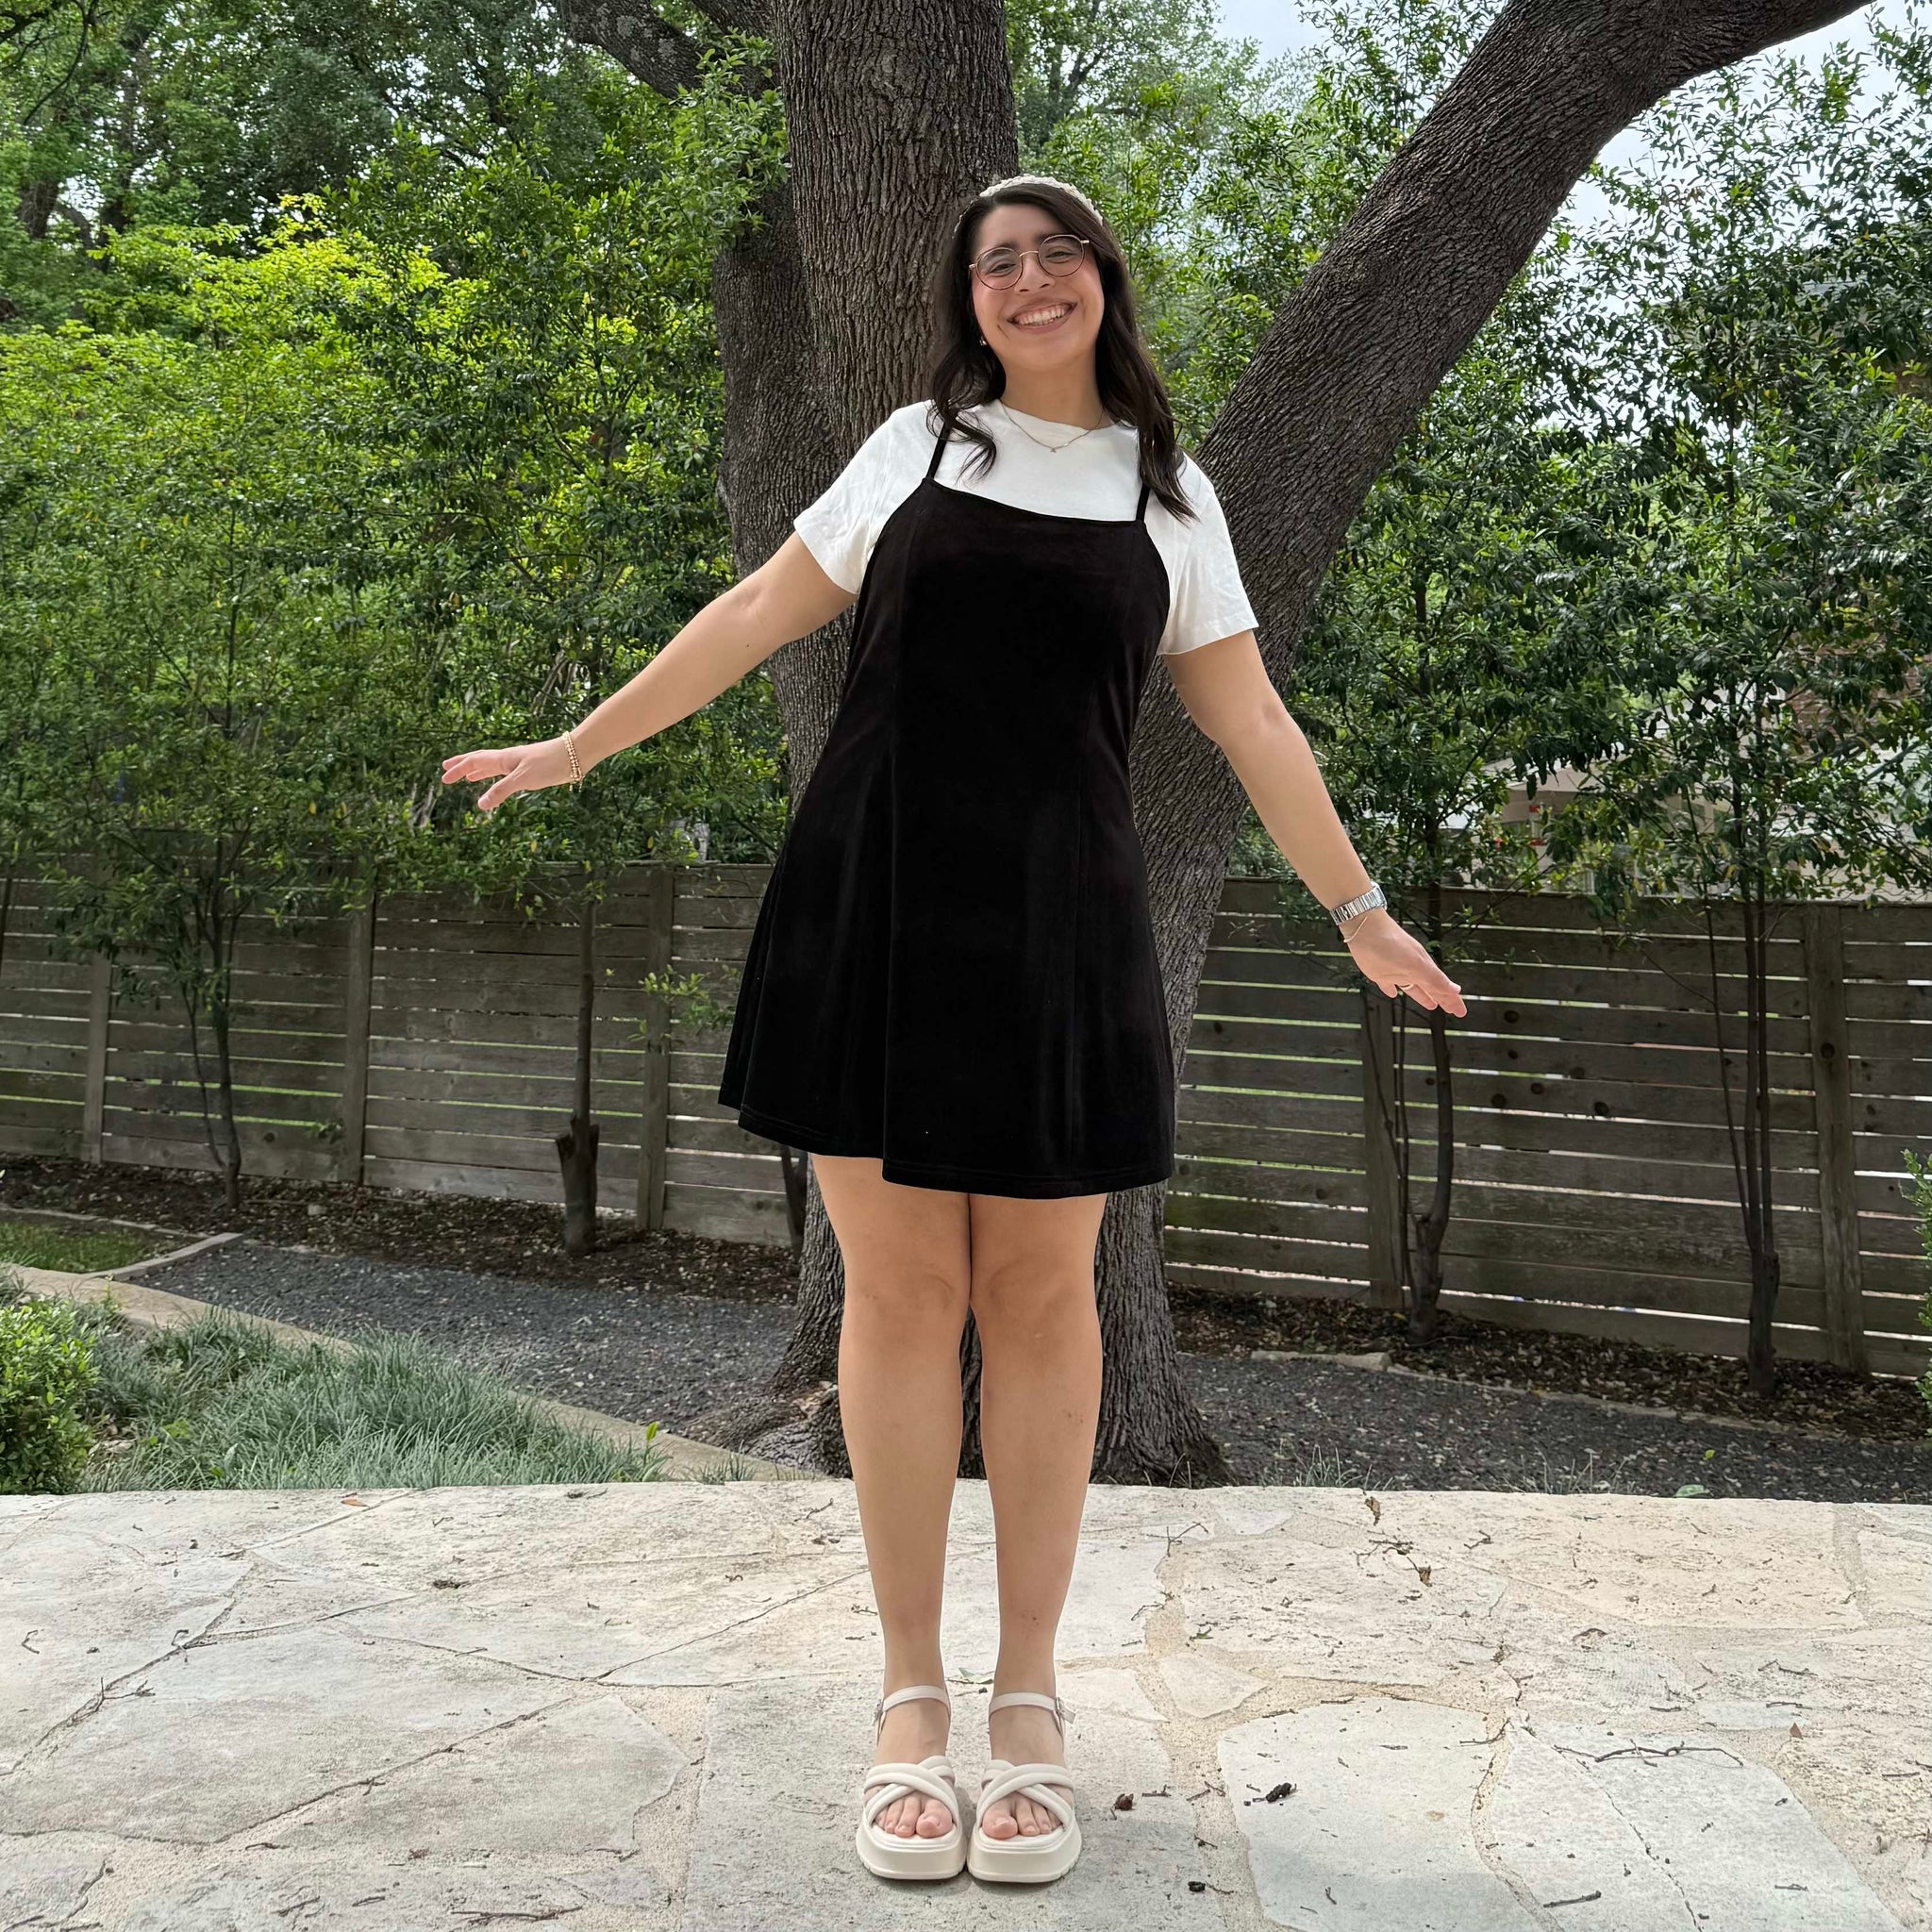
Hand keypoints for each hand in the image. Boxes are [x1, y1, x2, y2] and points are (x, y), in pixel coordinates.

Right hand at [440, 737, 579, 812]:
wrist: (576, 755)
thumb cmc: (550, 764)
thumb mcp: (523, 779)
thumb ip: (501, 791)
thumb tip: (480, 804)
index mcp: (503, 758)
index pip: (475, 762)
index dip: (459, 770)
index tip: (444, 777)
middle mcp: (509, 759)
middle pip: (480, 761)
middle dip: (463, 766)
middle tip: (447, 770)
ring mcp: (520, 764)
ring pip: (493, 766)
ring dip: (478, 771)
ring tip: (469, 778)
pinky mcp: (531, 770)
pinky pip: (506, 773)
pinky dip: (497, 777)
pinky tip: (500, 781)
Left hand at [1343, 909, 1465, 1015]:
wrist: (1363, 923)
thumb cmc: (1389, 944)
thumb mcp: (1415, 967)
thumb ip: (1435, 980)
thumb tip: (1456, 990)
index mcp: (1422, 969)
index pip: (1442, 989)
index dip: (1452, 1001)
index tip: (1460, 1013)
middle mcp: (1411, 969)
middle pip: (1430, 988)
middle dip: (1442, 999)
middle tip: (1452, 1011)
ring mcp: (1394, 968)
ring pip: (1412, 985)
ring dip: (1422, 995)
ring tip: (1430, 1004)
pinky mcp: (1376, 968)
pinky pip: (1387, 982)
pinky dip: (1392, 989)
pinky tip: (1393, 993)